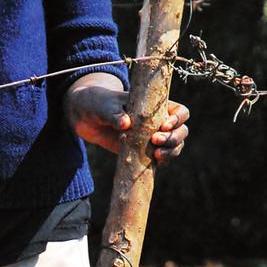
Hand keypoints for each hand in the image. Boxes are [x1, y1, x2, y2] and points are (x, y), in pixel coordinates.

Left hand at [65, 72, 188, 161]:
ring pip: (175, 146)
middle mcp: (158, 121)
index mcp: (154, 105)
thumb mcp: (104, 105)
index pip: (179, 111)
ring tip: (157, 155)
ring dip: (171, 151)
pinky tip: (156, 163)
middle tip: (155, 141)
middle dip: (174, 138)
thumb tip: (126, 124)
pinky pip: (161, 158)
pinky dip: (163, 162)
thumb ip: (113, 113)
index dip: (177, 119)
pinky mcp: (143, 152)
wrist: (85, 117)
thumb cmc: (98, 103)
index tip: (163, 126)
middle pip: (181, 130)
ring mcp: (151, 137)